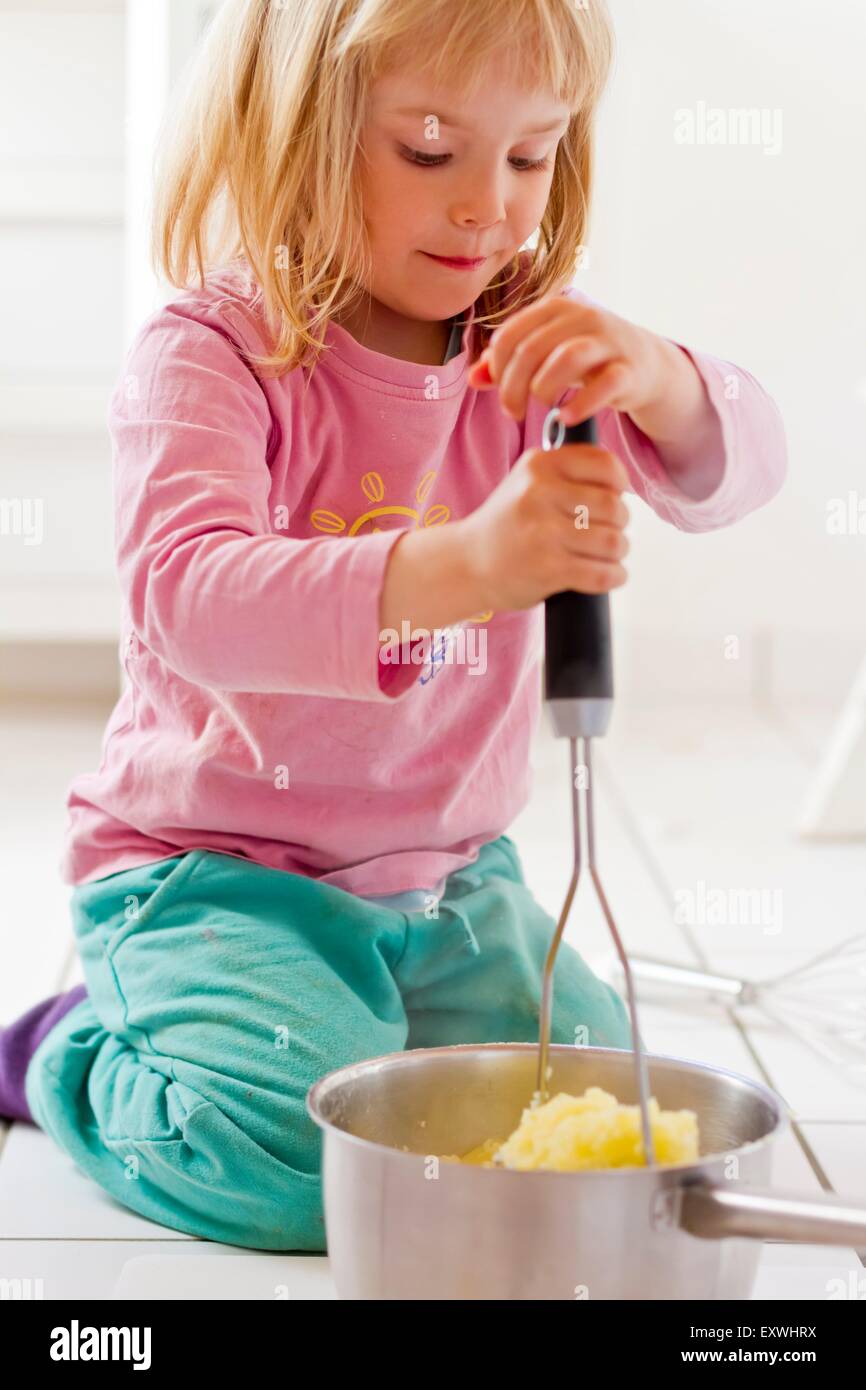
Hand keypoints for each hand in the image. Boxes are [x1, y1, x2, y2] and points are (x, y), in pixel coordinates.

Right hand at [461, 442, 630, 612]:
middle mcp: (539, 494)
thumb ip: (567, 474)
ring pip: (612, 541)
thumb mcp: (527, 483)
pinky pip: (601, 573)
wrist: (466, 564)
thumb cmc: (508, 525)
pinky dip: (614, 576)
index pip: (605, 466)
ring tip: (610, 555)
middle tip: (612, 532)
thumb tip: (621, 486)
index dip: (621, 485)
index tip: (616, 499)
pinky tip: (610, 574)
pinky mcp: (547, 568)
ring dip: (619, 551)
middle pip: (614, 506)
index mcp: (540, 465)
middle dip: (622, 523)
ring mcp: (543, 532)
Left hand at [467, 293, 667, 428]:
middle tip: (513, 411)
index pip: (509, 336)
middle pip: (532, 350)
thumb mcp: (545, 354)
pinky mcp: (629, 371)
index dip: (497, 369)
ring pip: (568, 358)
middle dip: (513, 387)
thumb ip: (508, 365)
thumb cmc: (585, 358)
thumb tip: (473, 378)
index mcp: (555, 309)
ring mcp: (609, 343)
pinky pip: (604, 386)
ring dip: (544, 389)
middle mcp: (583, 318)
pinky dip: (580, 405)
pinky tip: (565, 418)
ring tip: (542, 406)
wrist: (644, 364)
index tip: (501, 392)